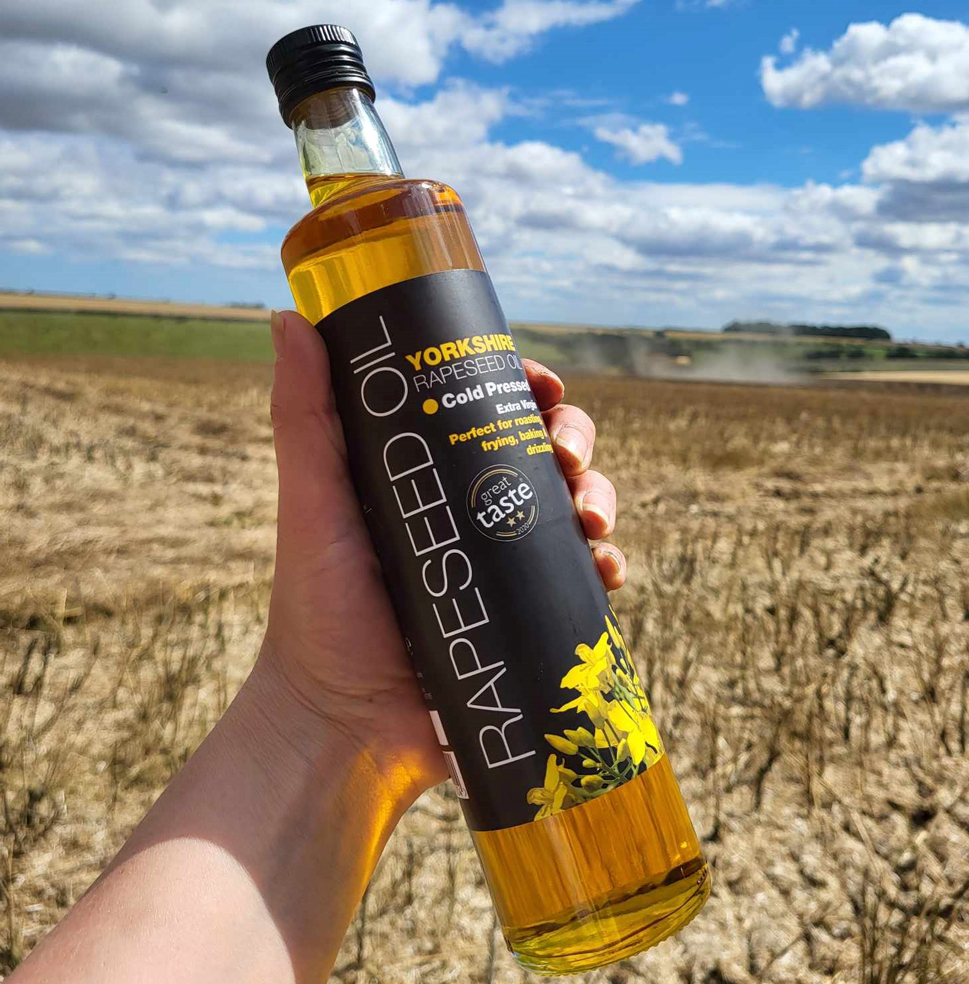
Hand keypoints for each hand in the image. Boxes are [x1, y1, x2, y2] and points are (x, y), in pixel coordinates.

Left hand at [261, 309, 626, 795]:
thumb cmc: (318, 612)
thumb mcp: (312, 504)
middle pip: (541, 453)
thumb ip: (304, 417)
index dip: (522, 387)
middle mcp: (470, 513)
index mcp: (428, 475)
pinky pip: (584, 581)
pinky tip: (605, 569)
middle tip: (567, 458)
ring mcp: (503, 566)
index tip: (542, 383)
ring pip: (574, 509)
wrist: (344, 726)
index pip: (485, 410)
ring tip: (590, 516)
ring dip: (600, 497)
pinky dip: (606, 566)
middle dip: (572, 440)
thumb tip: (289, 317)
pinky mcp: (530, 617)